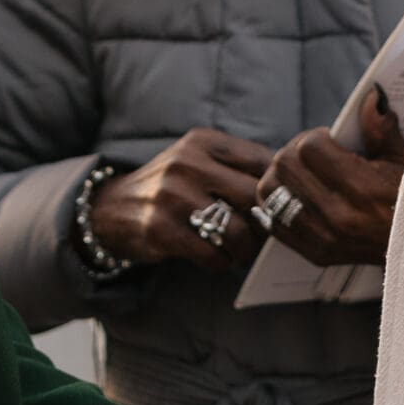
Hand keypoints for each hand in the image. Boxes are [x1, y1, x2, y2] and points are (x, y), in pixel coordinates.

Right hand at [91, 129, 271, 272]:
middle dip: (265, 221)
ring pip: (238, 231)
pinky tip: (215, 257)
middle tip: (261, 233)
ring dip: (245, 249)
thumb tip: (291, 186)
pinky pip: (213, 256)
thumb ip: (237, 166)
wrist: (112, 207)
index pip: (262, 161)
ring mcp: (173, 196)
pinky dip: (222, 263)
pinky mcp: (161, 229)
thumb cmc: (171, 187)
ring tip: (238, 250)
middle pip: (254, 196)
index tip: (277, 206)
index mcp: (203, 141)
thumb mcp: (198, 160)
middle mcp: (188, 163)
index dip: (277, 189)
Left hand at [256, 85, 403, 267]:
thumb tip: (370, 97)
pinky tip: (294, 195)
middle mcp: (338, 217)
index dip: (315, 136)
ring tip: (301, 173)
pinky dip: (276, 205)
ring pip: (269, 194)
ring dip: (280, 177)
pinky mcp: (315, 254)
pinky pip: (273, 223)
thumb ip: (382, 129)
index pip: (310, 147)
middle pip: (284, 166)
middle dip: (294, 151)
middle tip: (312, 153)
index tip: (329, 140)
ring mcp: (324, 239)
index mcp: (363, 190)